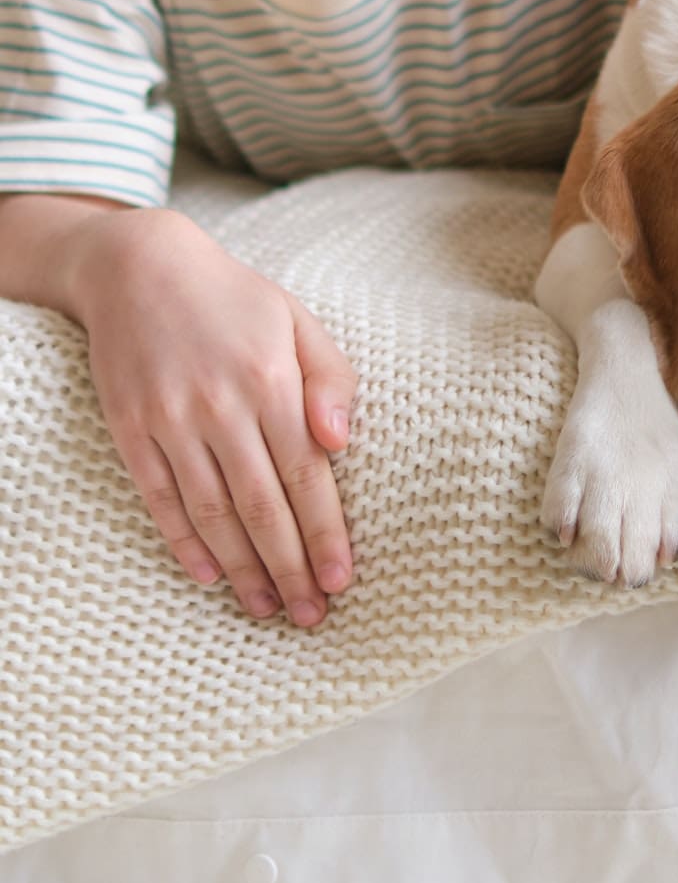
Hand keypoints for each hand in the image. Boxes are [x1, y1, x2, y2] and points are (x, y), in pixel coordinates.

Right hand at [71, 209, 356, 624]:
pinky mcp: (130, 428)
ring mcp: (169, 420)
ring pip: (211, 512)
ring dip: (241, 568)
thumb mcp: (299, 323)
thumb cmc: (238, 301)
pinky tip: (208, 576)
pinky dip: (183, 541)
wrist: (139, 266)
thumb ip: (332, 381)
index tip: (342, 580)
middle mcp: (220, 407)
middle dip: (290, 568)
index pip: (306, 476)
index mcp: (271, 382)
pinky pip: (159, 497)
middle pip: (262, 507)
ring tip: (267, 609)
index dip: (325, 534)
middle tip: (311, 615)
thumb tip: (340, 443)